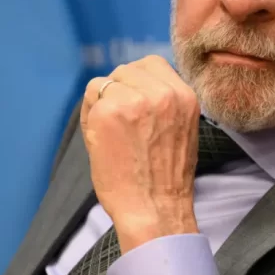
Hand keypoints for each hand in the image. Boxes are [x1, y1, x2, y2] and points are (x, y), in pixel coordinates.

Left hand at [80, 55, 200, 252]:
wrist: (154, 210)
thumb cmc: (164, 179)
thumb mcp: (179, 129)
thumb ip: (162, 102)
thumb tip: (133, 82)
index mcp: (184, 96)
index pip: (152, 64)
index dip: (137, 83)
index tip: (133, 107)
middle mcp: (163, 92)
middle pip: (125, 70)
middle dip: (118, 92)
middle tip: (121, 126)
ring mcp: (135, 100)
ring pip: (104, 82)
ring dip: (102, 104)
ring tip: (112, 135)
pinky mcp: (109, 112)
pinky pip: (90, 98)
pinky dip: (89, 117)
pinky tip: (101, 141)